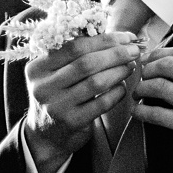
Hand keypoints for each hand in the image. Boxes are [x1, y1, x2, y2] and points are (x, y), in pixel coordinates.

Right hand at [23, 33, 141, 172]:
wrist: (45, 136)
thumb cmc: (59, 95)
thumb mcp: (56, 73)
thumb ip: (77, 54)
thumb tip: (119, 37)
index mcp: (38, 68)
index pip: (75, 46)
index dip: (105, 39)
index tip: (127, 37)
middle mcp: (43, 87)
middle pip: (87, 63)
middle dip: (116, 54)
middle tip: (135, 50)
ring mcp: (57, 107)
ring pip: (96, 82)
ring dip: (119, 71)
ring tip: (131, 66)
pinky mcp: (72, 122)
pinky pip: (102, 103)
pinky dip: (117, 92)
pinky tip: (122, 87)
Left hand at [133, 46, 172, 172]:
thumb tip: (168, 60)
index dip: (160, 53)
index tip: (150, 59)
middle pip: (168, 65)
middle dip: (148, 68)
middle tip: (142, 75)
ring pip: (158, 87)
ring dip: (141, 88)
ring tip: (138, 92)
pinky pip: (156, 114)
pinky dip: (141, 111)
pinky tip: (138, 111)